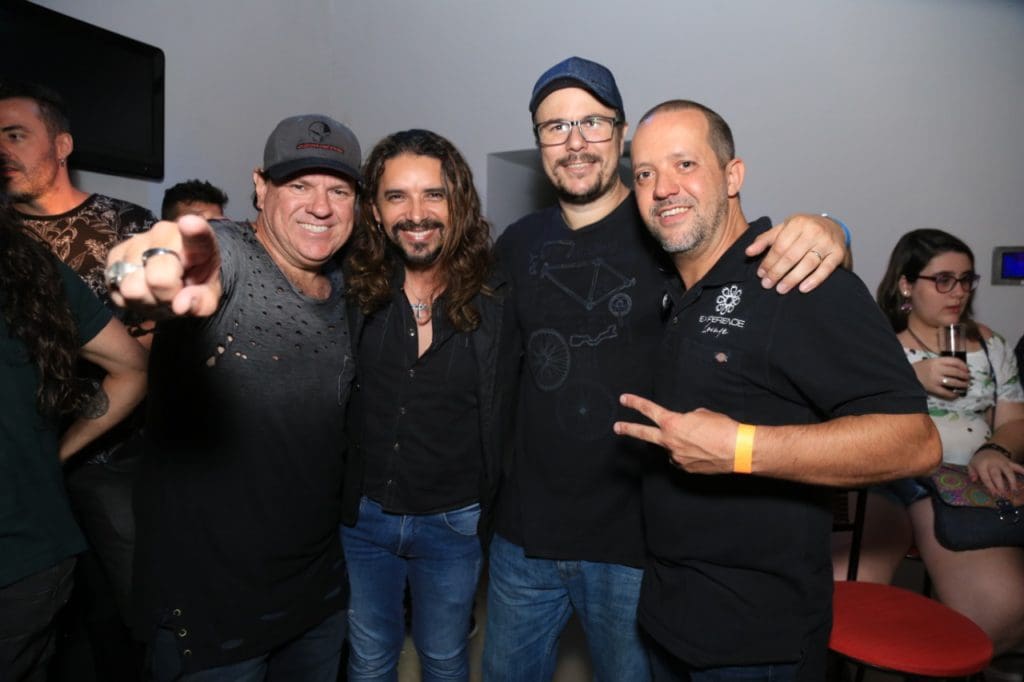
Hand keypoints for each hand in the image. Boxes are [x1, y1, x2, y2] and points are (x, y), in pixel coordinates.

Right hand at [107, 215, 221, 316]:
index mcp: (198, 241)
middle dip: (165, 297)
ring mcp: (136, 241)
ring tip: (158, 294)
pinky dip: (131, 300)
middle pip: (157, 278)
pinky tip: (144, 291)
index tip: (191, 224)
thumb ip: (201, 301)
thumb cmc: (195, 284)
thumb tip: (179, 305)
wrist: (175, 278)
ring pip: (132, 288)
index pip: (197, 234)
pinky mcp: (114, 255)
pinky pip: (117, 291)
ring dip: (146, 299)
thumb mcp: (208, 297)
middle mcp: (163, 233)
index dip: (194, 230)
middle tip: (173, 295)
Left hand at [614, 394, 736, 473]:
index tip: (624, 399)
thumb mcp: (702, 414)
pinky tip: (703, 453)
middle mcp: (669, 441)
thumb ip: (686, 418)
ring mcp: (676, 457)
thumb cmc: (722, 428)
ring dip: (681, 444)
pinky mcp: (685, 469)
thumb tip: (684, 424)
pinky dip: (689, 455)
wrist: (738, 450)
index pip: (649, 410)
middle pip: (643, 434)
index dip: (635, 403)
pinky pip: (682, 459)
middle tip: (617, 427)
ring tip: (702, 442)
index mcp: (672, 423)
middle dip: (629, 429)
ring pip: (672, 448)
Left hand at [745, 213, 847, 293]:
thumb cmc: (803, 229)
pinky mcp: (838, 253)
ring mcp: (827, 242)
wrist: (833, 226)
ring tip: (781, 289)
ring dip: (792, 279)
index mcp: (798, 223)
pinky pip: (825, 269)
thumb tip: (748, 252)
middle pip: (791, 256)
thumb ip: (765, 240)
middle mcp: (814, 231)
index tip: (761, 274)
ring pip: (807, 263)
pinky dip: (814, 280)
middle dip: (777, 272)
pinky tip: (802, 289)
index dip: (768, 262)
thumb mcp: (784, 229)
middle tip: (767, 284)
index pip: (779, 246)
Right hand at [911, 356, 969, 398]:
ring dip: (962, 384)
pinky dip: (953, 394)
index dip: (963, 365)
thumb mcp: (931, 361)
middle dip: (965, 376)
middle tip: (968, 378)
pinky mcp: (933, 389)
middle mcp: (937, 369)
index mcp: (937, 361)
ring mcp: (935, 380)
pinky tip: (956, 394)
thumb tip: (959, 369)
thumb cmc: (920, 368)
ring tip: (965, 386)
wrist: (907, 376)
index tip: (967, 369)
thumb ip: (943, 363)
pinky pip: (946, 392)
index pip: (955, 361)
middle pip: (956, 372)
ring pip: (954, 382)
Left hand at [969, 447, 1023, 498]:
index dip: (990, 486)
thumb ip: (972, 472)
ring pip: (1008, 471)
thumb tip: (974, 480)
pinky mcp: (1009, 462)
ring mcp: (1002, 462)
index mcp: (982, 464)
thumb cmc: (979, 460)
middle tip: (1003, 493)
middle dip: (1000, 485)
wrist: (988, 449)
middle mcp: (992, 463)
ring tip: (1014, 490)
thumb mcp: (971, 465)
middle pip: (997, 474)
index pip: (986, 477)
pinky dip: (1022, 470)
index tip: (994, 494)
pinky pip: (1016, 465)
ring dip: (1012, 480)